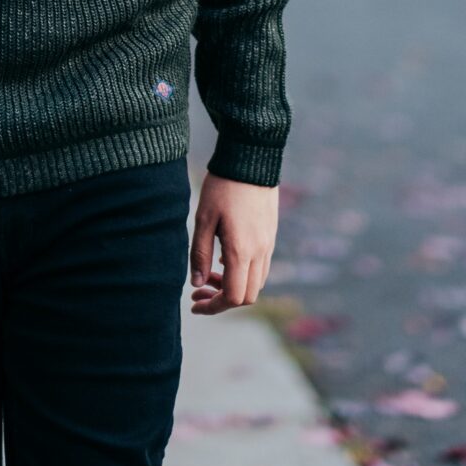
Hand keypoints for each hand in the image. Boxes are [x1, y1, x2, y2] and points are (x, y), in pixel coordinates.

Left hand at [189, 171, 277, 313]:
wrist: (251, 159)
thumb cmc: (223, 187)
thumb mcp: (204, 219)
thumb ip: (200, 254)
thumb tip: (196, 283)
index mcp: (242, 251)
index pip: (233, 297)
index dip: (214, 306)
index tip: (195, 302)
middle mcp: (261, 252)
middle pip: (248, 296)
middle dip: (222, 300)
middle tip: (199, 289)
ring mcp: (269, 244)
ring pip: (256, 283)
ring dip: (233, 287)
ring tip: (209, 275)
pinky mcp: (271, 235)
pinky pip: (260, 267)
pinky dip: (243, 273)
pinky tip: (225, 258)